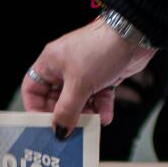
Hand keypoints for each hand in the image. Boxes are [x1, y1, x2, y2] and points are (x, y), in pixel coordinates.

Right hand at [22, 19, 156, 132]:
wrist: (135, 35)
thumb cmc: (101, 48)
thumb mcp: (79, 85)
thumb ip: (67, 111)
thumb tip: (59, 131)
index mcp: (50, 63)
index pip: (32, 89)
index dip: (34, 108)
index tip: (42, 125)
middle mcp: (64, 68)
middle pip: (55, 99)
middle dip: (64, 115)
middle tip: (68, 130)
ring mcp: (84, 72)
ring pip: (77, 102)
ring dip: (84, 114)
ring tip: (91, 122)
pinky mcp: (102, 77)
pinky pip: (96, 98)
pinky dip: (101, 108)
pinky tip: (105, 116)